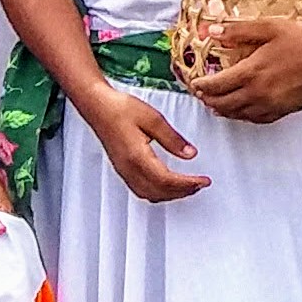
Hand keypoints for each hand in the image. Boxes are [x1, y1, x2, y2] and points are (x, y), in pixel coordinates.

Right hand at [80, 83, 206, 199]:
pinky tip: (167, 186)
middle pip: (160, 191)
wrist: (97, 106)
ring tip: (188, 186)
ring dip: (171, 194)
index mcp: (137, 157)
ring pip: (150, 194)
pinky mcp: (122, 169)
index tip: (204, 181)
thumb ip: (173, 138)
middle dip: (183, 191)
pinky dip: (158, 193)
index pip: (167, 180)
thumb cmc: (120, 109)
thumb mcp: (153, 118)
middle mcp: (129, 169)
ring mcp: (124, 171)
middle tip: (200, 184)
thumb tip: (190, 154)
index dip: (188, 183)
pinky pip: (141, 190)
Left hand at [186, 16, 301, 122]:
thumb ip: (237, 31)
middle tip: (200, 94)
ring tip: (215, 105)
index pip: (217, 85)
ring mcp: (272, 104)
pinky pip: (257, 119)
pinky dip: (243, 116)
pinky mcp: (284, 109)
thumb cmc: (300, 37)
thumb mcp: (267, 28)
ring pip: (238, 114)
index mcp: (251, 72)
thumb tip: (211, 32)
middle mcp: (259, 92)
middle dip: (208, 100)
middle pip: (224, 103)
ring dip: (223, 110)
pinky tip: (241, 111)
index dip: (202, 85)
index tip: (194, 83)